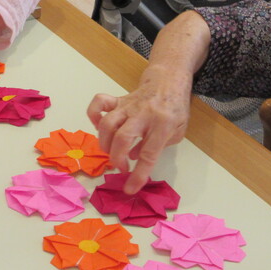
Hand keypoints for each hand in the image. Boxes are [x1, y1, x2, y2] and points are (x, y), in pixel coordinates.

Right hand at [87, 62, 191, 193]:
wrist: (168, 81)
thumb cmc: (174, 109)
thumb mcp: (177, 132)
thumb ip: (158, 147)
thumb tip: (133, 158)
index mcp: (163, 124)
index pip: (149, 153)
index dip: (138, 174)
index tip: (129, 188)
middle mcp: (143, 114)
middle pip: (122, 137)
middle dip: (117, 158)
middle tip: (121, 167)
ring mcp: (128, 105)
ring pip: (107, 123)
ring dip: (105, 143)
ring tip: (110, 152)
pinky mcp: (118, 100)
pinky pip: (99, 103)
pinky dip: (93, 116)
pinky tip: (99, 127)